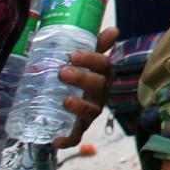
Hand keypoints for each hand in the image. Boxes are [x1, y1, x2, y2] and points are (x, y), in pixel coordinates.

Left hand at [53, 26, 118, 148]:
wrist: (62, 99)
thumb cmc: (77, 74)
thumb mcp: (84, 58)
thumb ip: (96, 44)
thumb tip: (114, 30)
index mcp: (103, 75)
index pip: (103, 65)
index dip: (91, 59)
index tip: (73, 54)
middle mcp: (101, 94)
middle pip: (98, 87)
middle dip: (82, 79)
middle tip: (62, 72)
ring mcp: (90, 112)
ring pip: (91, 111)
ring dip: (79, 107)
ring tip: (65, 101)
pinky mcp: (78, 128)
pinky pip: (76, 136)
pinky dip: (68, 139)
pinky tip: (55, 140)